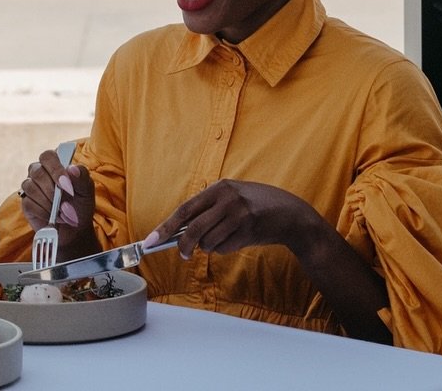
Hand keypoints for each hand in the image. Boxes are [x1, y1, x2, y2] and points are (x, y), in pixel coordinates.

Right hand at [18, 149, 94, 250]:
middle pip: (37, 171)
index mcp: (55, 164)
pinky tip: (52, 217)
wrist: (74, 229)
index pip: (48, 156)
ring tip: (61, 212)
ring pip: (30, 187)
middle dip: (51, 190)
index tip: (65, 185)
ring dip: (48, 203)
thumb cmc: (80, 205)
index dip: (55, 169)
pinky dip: (43, 212)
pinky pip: (28, 203)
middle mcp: (40, 171)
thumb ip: (82, 177)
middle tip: (63, 203)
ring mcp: (31, 186)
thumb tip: (72, 168)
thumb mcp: (86, 191)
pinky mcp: (26, 202)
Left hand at [142, 179, 320, 258]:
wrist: (290, 214)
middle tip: (183, 254)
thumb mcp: (231, 198)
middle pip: (194, 228)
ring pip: (209, 242)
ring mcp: (238, 214)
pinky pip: (225, 248)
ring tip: (226, 237)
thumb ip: (209, 210)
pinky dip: (226, 249)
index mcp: (218, 188)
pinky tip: (239, 239)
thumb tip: (180, 231)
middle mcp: (226, 198)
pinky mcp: (248, 229)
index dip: (166, 226)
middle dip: (184, 245)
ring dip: (211, 247)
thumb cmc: (256, 206)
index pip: (185, 209)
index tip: (152, 241)